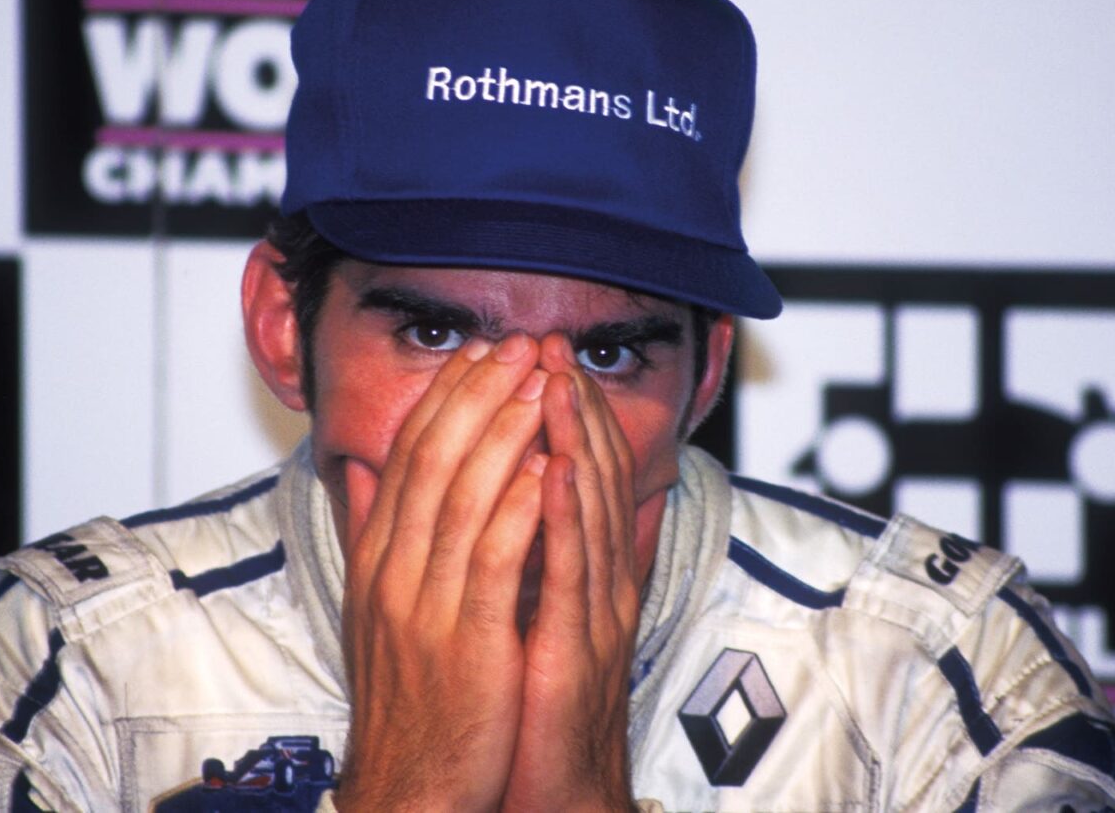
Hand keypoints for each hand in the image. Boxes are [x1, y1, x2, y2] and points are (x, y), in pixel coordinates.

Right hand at [336, 334, 549, 811]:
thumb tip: (361, 475)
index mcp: (376, 558)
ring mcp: (426, 603)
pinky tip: (547, 468)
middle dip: (478, 394)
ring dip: (505, 432)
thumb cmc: (412, 698)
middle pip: (432, 459)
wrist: (412, 786)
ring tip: (541, 382)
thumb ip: (372, 535)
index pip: (407, 456)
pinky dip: (520, 507)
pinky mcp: (467, 640)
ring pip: (463, 496)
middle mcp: (393, 571)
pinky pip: (492, 558)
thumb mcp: (376, 608)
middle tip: (519, 344)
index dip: (444, 398)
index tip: (480, 353)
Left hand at [500, 334, 639, 812]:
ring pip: (589, 510)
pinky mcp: (577, 646)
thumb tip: (515, 499)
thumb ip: (527, 554)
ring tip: (558, 381)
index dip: (565, 412)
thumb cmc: (533, 704)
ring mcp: (594, 612)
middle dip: (574, 406)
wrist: (551, 787)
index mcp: (583, 571)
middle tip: (554, 345)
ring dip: (576, 440)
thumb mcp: (529, 612)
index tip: (542, 357)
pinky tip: (556, 469)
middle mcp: (598, 581)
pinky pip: (572, 570)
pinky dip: (565, 515)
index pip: (579, 473)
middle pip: (594, 477)